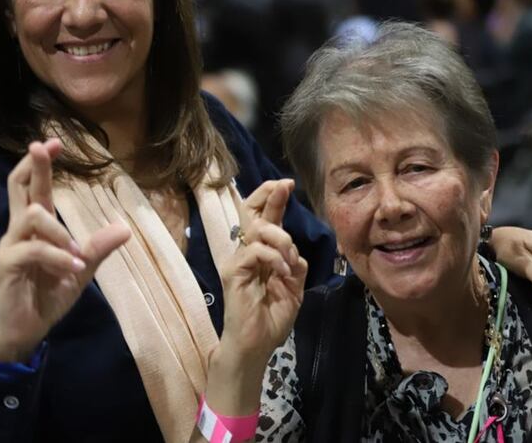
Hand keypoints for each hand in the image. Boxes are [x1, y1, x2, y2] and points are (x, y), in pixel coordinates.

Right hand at [0, 139, 129, 362]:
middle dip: (32, 165)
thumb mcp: (80, 270)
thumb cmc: (47, 296)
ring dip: (58, 230)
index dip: (40, 163)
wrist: (24, 331)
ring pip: (31, 216)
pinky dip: (57, 256)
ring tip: (76, 254)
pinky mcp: (6, 266)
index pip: (33, 186)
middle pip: (18, 187)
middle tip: (42, 147)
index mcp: (36, 228)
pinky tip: (72, 268)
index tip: (53, 143)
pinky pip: (33, 250)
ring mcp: (10, 247)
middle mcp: (19, 231)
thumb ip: (97, 248)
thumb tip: (125, 227)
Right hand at [206, 180, 307, 416]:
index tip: (288, 184)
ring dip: (282, 239)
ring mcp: (238, 260)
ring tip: (291, 261)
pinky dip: (275, 258)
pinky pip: (255, 251)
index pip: (264, 218)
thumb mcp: (293, 289)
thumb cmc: (270, 319)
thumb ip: (296, 266)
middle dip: (268, 194)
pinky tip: (284, 273)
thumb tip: (297, 252)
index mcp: (261, 253)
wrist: (256, 346)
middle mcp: (246, 251)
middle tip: (284, 185)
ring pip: (258, 229)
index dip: (274, 199)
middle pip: (250, 211)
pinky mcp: (234, 272)